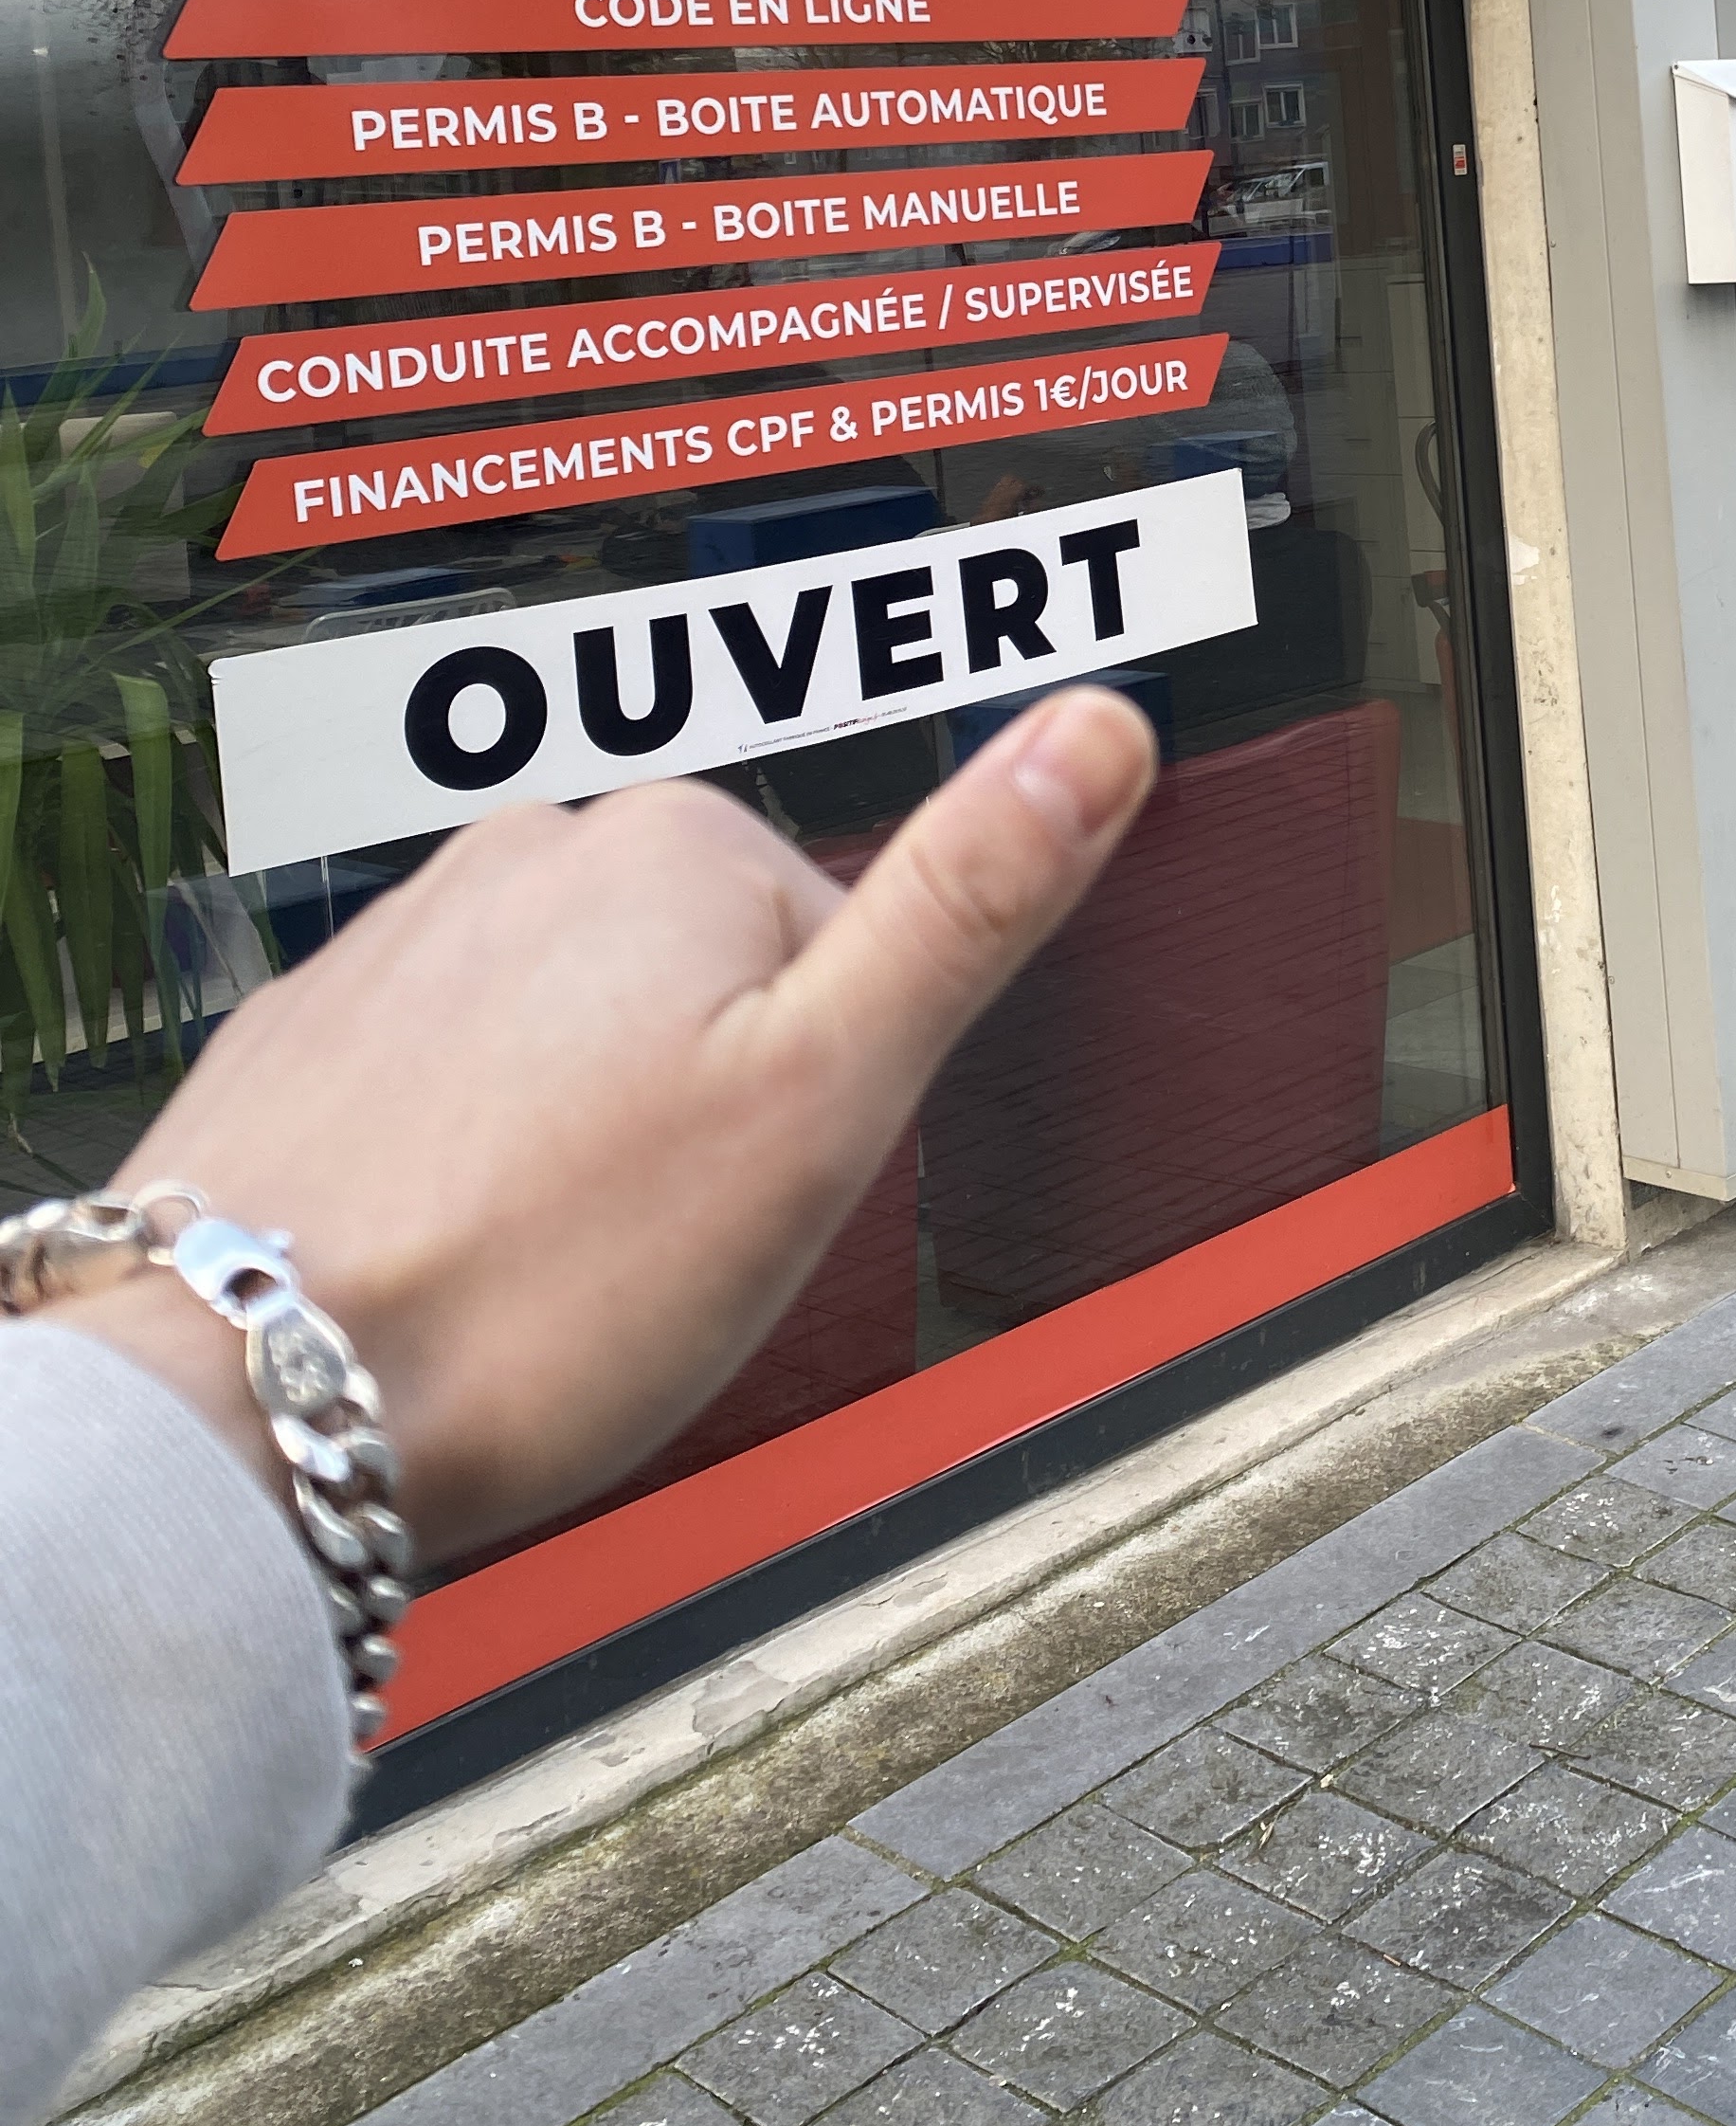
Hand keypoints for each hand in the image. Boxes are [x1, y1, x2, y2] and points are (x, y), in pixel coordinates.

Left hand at [45, 687, 1156, 1559]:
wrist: (244, 1402)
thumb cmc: (552, 1281)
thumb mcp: (829, 1098)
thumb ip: (970, 901)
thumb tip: (1101, 724)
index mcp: (680, 845)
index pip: (833, 953)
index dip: (820, 1097)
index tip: (757, 1188)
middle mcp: (531, 849)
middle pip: (701, 984)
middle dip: (704, 1109)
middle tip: (659, 1246)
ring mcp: (404, 934)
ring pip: (575, 1034)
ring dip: (582, 1137)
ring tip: (549, 1267)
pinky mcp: (309, 1032)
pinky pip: (448, 1081)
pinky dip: (466, 1161)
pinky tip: (451, 1260)